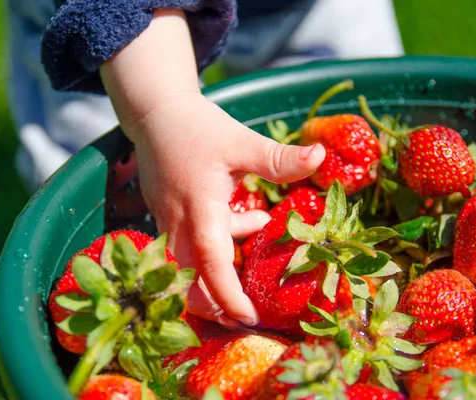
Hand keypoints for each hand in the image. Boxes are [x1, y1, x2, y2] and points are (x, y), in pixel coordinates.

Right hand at [126, 92, 324, 325]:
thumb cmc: (197, 127)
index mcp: (199, 210)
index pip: (212, 263)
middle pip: (189, 281)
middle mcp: (180, 224)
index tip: (250, 318)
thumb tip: (320, 157)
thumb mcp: (241, 141)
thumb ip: (278, 158)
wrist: (155, 114)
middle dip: (215, 305)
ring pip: (188, 268)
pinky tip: (249, 225)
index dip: (229, 295)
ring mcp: (169, 223)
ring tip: (254, 273)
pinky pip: (189, 248)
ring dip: (217, 278)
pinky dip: (217, 250)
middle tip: (247, 317)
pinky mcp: (168, 218)